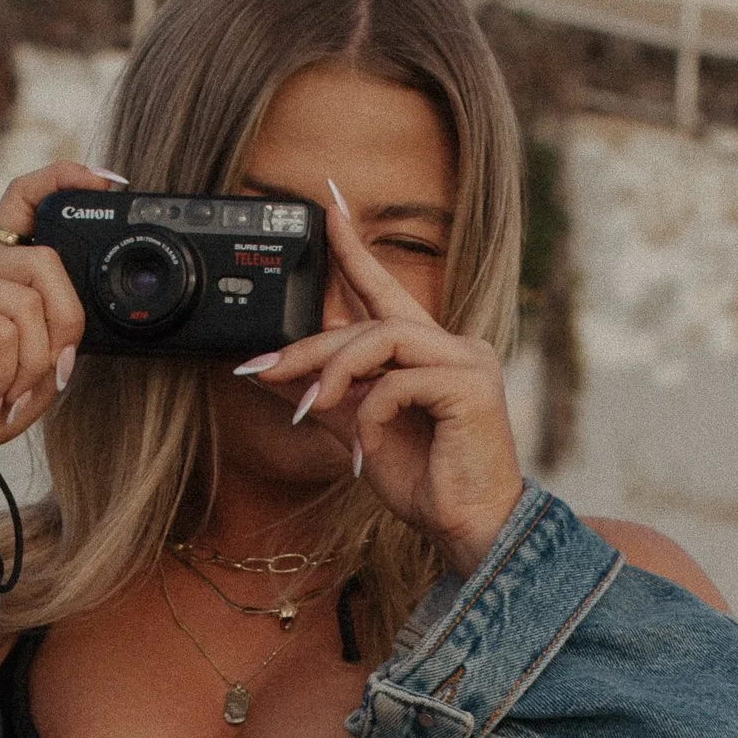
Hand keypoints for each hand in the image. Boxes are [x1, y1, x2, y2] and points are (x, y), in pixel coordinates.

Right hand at [0, 159, 108, 446]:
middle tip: (46, 374)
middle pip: (47, 264)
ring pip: (28, 302)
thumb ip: (60, 330)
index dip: (63, 180)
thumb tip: (79, 324)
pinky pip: (3, 329)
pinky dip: (7, 372)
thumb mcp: (38, 364)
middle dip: (64, 326)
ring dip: (32, 362)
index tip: (107, 182)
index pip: (24, 202)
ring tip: (8, 391)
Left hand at [239, 188, 524, 571]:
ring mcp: (468, 361)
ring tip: (316, 408)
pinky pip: (398, 381)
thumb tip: (272, 374)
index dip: (355, 249)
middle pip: (369, 319)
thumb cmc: (427, 484)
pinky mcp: (470, 386)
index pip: (385, 289)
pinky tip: (366, 450)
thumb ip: (326, 398)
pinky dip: (370, 413)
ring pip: (383, 336)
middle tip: (266, 370)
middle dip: (312, 346)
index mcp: (430, 352)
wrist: (469, 529)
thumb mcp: (359, 433)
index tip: (327, 207)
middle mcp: (454, 346)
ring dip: (336, 372)